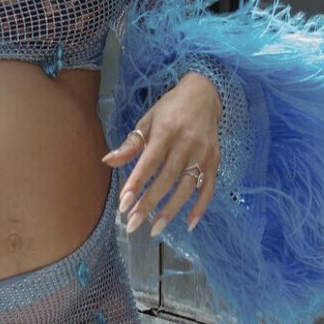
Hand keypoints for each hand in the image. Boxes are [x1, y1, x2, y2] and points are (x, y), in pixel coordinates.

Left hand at [101, 72, 222, 235]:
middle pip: (166, 180)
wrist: (204, 94)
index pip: (148, 164)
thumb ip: (130, 144)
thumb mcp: (147, 121)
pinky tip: (188, 224)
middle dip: (149, 204)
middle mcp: (186, 145)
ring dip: (170, 211)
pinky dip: (201, 208)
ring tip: (154, 229)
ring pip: (187, 188)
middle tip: (133, 224)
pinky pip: (208, 189)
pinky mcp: (214, 161)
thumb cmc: (170, 109)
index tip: (123, 205)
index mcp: (166, 133)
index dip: (136, 185)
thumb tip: (108, 161)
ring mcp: (203, 155)